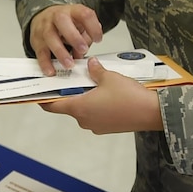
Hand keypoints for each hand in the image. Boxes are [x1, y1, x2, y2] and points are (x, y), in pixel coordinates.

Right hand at [30, 4, 104, 73]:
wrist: (44, 17)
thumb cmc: (66, 23)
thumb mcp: (80, 25)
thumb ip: (85, 38)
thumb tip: (82, 53)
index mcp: (72, 11)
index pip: (84, 14)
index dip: (92, 27)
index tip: (98, 39)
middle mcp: (57, 16)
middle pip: (62, 21)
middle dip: (74, 37)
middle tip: (83, 50)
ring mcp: (45, 27)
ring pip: (50, 37)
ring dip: (61, 52)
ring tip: (69, 64)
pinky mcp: (36, 40)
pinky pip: (40, 51)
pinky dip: (45, 62)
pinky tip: (51, 70)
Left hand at [39, 58, 165, 134]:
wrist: (152, 113)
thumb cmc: (128, 96)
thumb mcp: (109, 77)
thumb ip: (95, 70)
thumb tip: (90, 63)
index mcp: (79, 108)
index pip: (53, 106)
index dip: (44, 99)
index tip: (40, 92)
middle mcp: (83, 120)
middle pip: (69, 107)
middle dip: (70, 94)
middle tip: (73, 79)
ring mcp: (96, 126)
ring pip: (84, 111)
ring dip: (85, 99)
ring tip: (93, 84)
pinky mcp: (107, 128)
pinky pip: (96, 116)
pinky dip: (96, 106)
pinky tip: (106, 95)